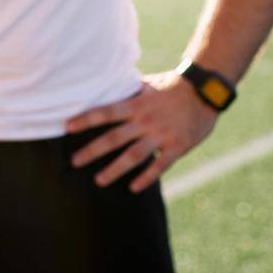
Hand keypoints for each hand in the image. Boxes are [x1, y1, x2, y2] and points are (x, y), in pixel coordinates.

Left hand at [65, 71, 218, 191]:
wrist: (206, 90)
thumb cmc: (173, 85)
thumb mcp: (148, 84)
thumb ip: (129, 91)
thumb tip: (108, 85)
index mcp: (136, 105)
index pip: (105, 113)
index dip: (85, 120)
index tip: (66, 127)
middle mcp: (145, 121)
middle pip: (114, 138)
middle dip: (92, 151)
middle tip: (74, 162)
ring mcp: (161, 135)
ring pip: (134, 156)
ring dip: (115, 169)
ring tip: (98, 181)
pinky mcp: (178, 146)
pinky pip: (160, 166)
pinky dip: (147, 178)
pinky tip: (134, 188)